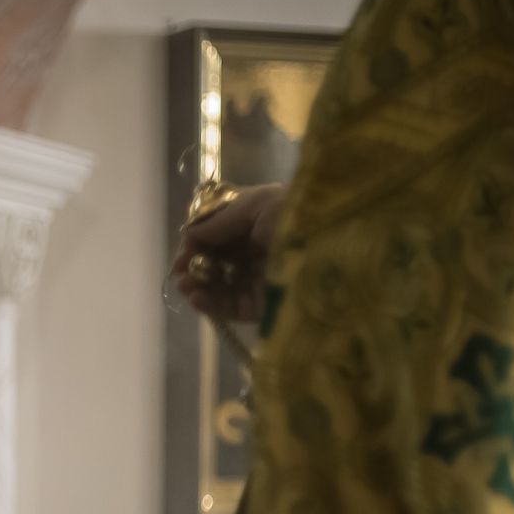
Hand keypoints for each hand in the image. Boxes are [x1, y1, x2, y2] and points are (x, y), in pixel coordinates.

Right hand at [169, 183, 286, 322]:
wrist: (334, 251)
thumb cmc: (297, 217)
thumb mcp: (257, 205)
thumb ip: (218, 220)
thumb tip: (188, 237)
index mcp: (262, 221)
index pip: (221, 232)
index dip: (199, 239)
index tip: (185, 246)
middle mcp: (261, 250)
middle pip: (217, 260)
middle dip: (194, 264)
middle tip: (178, 270)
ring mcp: (262, 280)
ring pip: (219, 286)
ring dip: (197, 285)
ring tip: (184, 284)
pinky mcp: (264, 307)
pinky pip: (230, 308)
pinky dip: (209, 305)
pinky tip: (196, 297)